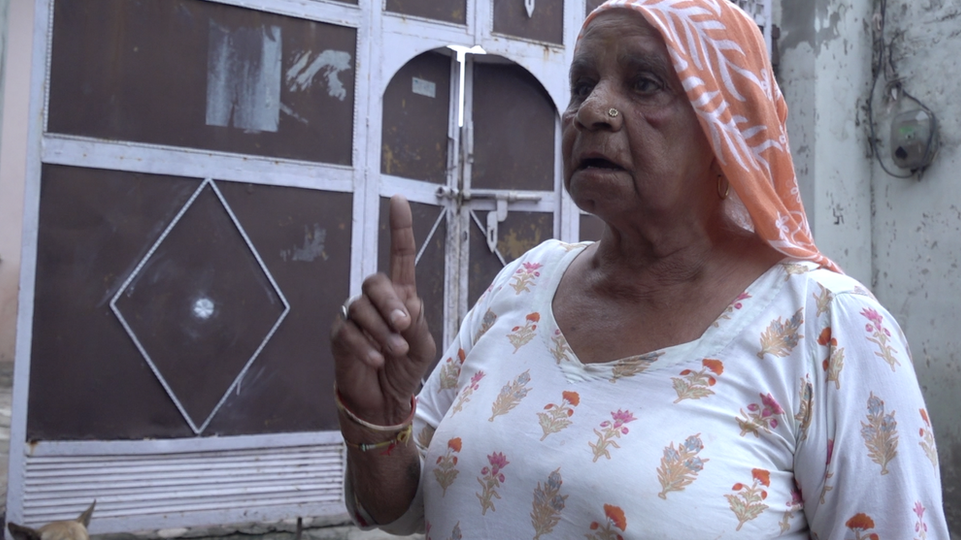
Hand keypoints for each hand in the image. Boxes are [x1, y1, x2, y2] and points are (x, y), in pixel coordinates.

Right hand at [330, 195, 436, 425]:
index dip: (399, 228)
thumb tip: (405, 303)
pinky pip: (348, 331)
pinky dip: (365, 345)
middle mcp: (374, 301)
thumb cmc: (404, 369)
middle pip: (375, 281)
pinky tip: (376, 359)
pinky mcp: (339, 337)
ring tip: (394, 352)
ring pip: (361, 307)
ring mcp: (353, 317)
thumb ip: (418, 321)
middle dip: (390, 303)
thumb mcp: (422, 345)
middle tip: (404, 326)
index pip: (400, 255)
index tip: (399, 200)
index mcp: (400, 296)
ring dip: (382, 331)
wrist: (384, 402)